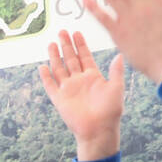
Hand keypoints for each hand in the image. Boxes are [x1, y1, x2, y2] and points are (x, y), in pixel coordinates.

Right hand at [39, 30, 123, 160]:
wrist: (98, 129)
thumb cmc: (111, 111)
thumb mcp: (116, 88)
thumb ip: (116, 71)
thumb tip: (119, 55)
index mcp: (93, 76)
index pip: (85, 56)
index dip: (80, 45)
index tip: (77, 32)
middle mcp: (79, 81)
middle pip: (71, 59)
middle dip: (66, 46)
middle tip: (62, 32)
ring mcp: (68, 89)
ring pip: (59, 69)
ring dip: (55, 57)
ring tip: (51, 43)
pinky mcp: (59, 99)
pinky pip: (50, 86)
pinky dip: (46, 77)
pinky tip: (42, 67)